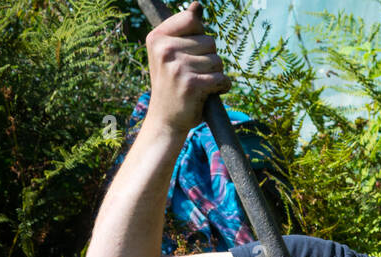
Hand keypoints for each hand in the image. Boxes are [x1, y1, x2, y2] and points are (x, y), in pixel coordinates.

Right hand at [144, 1, 231, 137]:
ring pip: (217, 60)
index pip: (192, 19)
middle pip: (210, 41)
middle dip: (210, 58)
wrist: (165, 120)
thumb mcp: (171, 54)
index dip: (200, 35)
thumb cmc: (172, 85)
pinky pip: (221, 78)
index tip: (191, 52)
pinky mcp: (191, 84)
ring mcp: (178, 67)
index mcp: (157, 37)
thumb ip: (185, 31)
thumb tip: (198, 6)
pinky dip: (222, 86)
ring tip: (202, 84)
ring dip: (216, 74)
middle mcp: (165, 49)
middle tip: (196, 73)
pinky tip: (212, 92)